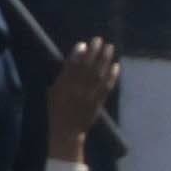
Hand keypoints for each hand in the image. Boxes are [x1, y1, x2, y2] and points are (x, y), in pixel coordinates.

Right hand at [43, 34, 120, 153]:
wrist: (67, 130)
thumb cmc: (57, 109)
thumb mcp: (54, 91)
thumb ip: (62, 76)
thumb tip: (72, 61)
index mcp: (63, 86)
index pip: (71, 67)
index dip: (78, 54)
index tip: (84, 44)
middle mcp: (76, 90)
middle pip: (87, 67)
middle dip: (94, 52)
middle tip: (99, 40)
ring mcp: (88, 96)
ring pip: (99, 75)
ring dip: (105, 60)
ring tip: (110, 47)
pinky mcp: (98, 102)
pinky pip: (106, 87)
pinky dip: (112, 76)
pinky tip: (116, 66)